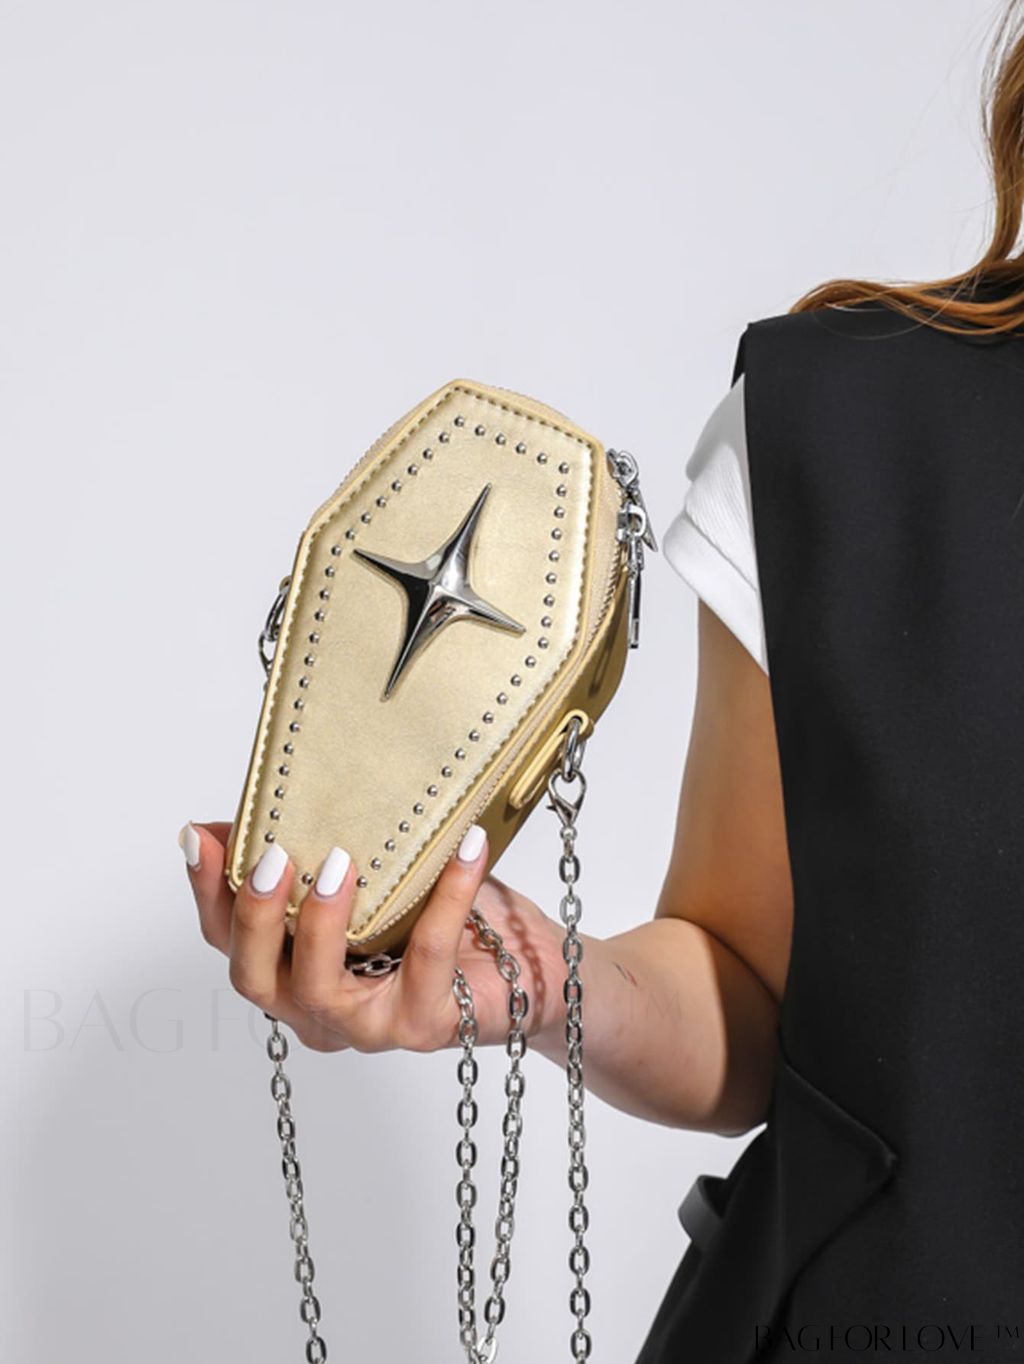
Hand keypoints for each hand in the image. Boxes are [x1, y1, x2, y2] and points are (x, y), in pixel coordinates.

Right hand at [180, 821, 567, 1053]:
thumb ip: (318, 846)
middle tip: (273, 858)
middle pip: (255, 978)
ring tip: (341, 864)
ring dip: (321, 924)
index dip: (208, 893)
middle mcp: (319, 1009)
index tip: (199, 839)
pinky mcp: (423, 1025)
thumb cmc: (446, 915)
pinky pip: (426, 958)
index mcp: (294, 970)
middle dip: (254, 917)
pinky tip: (466, 847)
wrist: (532, 968)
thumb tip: (255, 807)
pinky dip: (446, 895)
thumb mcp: (377, 870)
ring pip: (318, 989)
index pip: (229, 942)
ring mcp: (367, 1025)